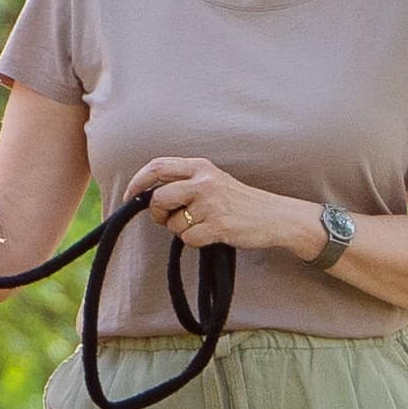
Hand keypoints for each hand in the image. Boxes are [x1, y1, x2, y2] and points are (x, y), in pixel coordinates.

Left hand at [128, 155, 308, 257]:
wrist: (275, 217)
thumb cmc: (241, 202)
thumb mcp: (214, 181)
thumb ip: (185, 182)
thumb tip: (149, 197)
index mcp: (200, 166)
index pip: (157, 167)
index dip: (138, 182)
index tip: (132, 196)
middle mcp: (204, 182)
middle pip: (158, 198)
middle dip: (157, 214)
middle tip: (167, 219)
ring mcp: (211, 204)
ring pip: (172, 223)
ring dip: (181, 230)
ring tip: (203, 225)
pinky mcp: (218, 226)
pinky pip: (188, 239)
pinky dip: (196, 242)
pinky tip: (212, 235)